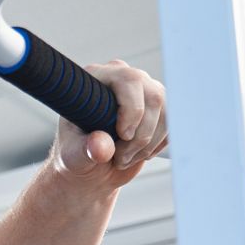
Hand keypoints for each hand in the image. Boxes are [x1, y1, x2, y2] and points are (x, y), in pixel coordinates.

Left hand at [51, 59, 168, 185]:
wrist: (89, 167)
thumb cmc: (75, 155)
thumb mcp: (73, 155)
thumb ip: (85, 150)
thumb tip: (101, 146)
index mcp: (97, 78)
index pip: (129, 80)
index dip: (132, 110)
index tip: (122, 137)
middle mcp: (123, 78)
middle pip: (153, 97)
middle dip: (141, 135)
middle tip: (120, 158)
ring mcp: (143, 90)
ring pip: (166, 112)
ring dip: (148, 144)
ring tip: (123, 159)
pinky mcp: (157, 108)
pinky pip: (172, 124)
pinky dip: (157, 145)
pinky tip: (137, 154)